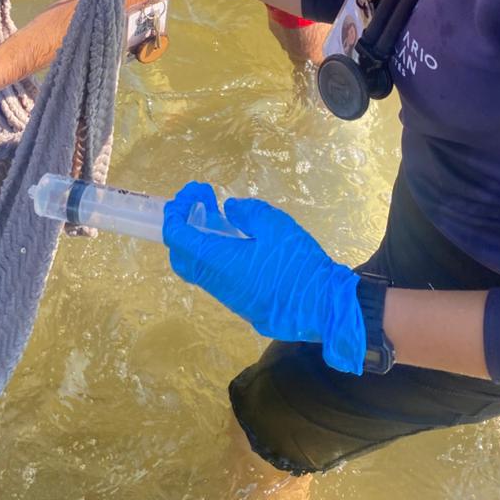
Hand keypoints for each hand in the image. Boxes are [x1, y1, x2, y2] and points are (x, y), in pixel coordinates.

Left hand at [163, 182, 365, 373]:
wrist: (323, 306)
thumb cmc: (298, 264)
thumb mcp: (276, 225)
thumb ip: (247, 213)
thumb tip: (228, 209)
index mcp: (218, 260)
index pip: (178, 237)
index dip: (176, 213)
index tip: (191, 193)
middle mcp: (216, 282)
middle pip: (181, 257)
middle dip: (182, 229)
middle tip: (200, 206)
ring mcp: (229, 297)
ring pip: (199, 271)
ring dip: (199, 245)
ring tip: (218, 221)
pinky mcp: (243, 305)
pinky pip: (216, 280)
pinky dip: (214, 259)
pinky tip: (235, 245)